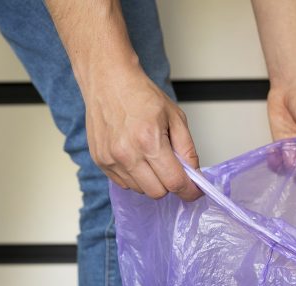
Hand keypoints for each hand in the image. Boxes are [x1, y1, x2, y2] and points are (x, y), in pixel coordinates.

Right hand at [83, 67, 201, 200]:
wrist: (109, 82)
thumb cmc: (140, 95)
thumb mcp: (175, 116)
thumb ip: (187, 149)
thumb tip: (194, 175)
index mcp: (149, 140)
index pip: (174, 182)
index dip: (189, 191)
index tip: (193, 192)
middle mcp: (127, 154)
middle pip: (157, 192)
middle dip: (169, 184)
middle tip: (171, 168)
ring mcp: (111, 160)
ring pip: (140, 191)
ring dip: (150, 180)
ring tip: (149, 156)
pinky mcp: (100, 162)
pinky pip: (124, 184)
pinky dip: (134, 177)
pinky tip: (134, 157)